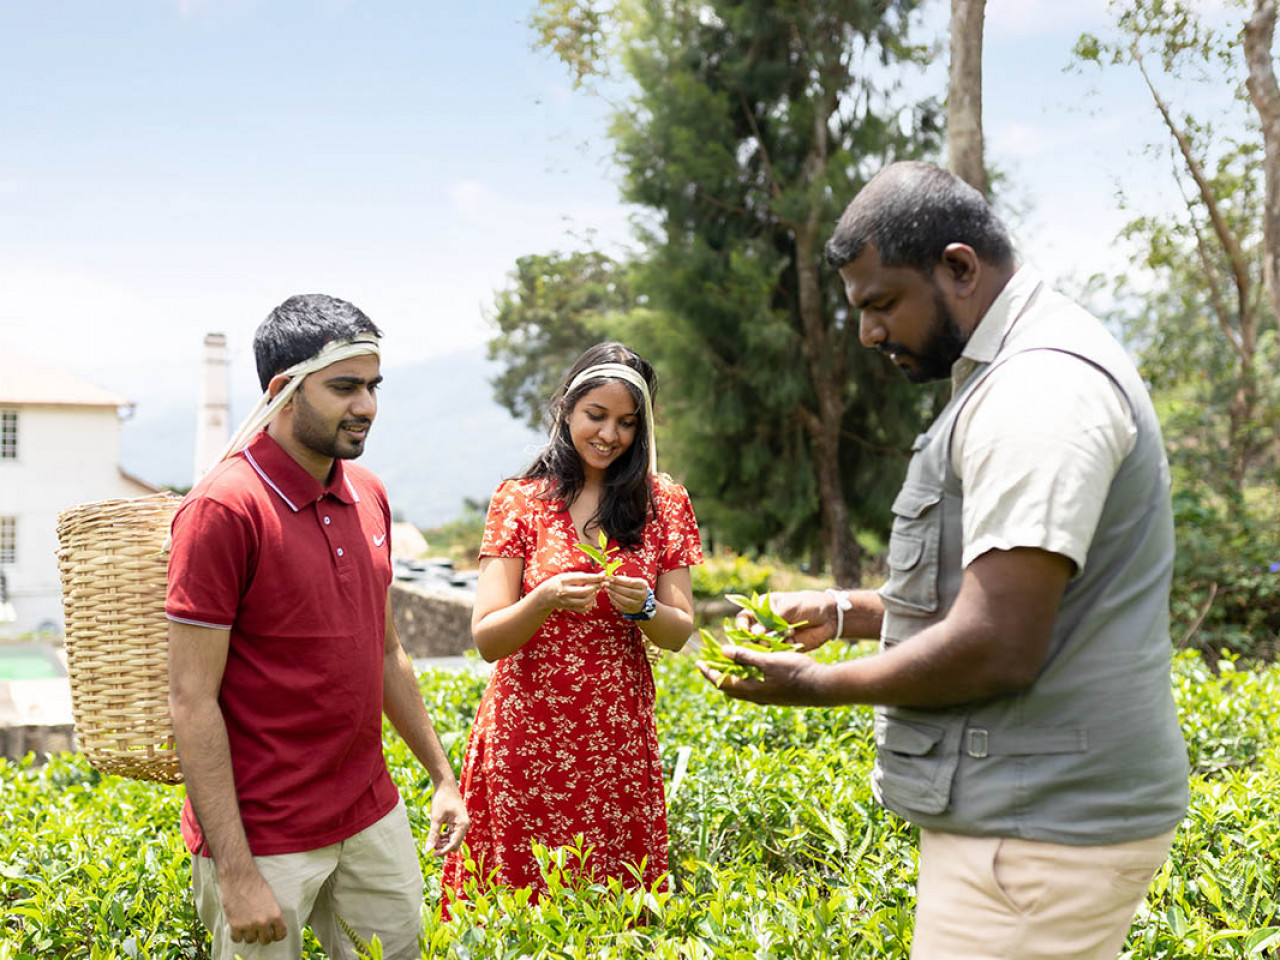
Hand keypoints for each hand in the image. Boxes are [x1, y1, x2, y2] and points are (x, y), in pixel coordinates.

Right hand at [217, 862, 286, 944]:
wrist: (239, 877)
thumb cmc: (256, 884)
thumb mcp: (271, 897)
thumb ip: (272, 913)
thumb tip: (272, 924)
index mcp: (275, 914)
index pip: (281, 934)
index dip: (277, 935)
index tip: (274, 933)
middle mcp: (263, 922)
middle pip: (265, 941)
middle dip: (263, 936)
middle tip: (259, 930)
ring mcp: (248, 924)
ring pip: (251, 941)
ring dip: (249, 935)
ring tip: (248, 926)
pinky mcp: (235, 925)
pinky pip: (237, 939)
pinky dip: (237, 935)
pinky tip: (238, 928)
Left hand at [425, 780, 468, 856]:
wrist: (445, 784)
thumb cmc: (442, 798)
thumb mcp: (436, 817)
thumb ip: (433, 834)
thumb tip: (428, 849)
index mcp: (462, 824)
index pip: (454, 844)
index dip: (443, 851)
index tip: (432, 855)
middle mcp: (464, 825)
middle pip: (454, 843)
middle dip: (443, 847)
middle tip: (430, 846)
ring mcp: (460, 823)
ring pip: (452, 839)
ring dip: (442, 842)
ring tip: (431, 840)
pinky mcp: (456, 821)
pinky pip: (451, 834)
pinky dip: (443, 836)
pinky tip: (435, 835)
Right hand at [534, 572, 605, 613]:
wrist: (545, 595)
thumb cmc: (557, 582)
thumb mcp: (565, 575)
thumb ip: (579, 576)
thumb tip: (595, 576)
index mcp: (564, 581)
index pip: (583, 579)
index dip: (595, 577)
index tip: (604, 575)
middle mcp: (565, 592)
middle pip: (585, 592)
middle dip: (596, 587)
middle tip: (601, 583)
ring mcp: (566, 602)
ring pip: (585, 601)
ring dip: (594, 596)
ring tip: (595, 590)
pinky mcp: (569, 608)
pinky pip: (583, 609)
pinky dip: (590, 605)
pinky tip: (590, 598)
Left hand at [604, 574, 651, 615]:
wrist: (641, 600)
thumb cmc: (634, 587)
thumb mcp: (632, 581)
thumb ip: (623, 579)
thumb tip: (610, 577)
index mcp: (643, 585)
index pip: (630, 583)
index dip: (619, 580)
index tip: (609, 577)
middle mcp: (642, 595)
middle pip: (628, 592)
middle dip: (615, 587)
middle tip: (606, 583)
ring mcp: (637, 604)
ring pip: (624, 600)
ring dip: (613, 594)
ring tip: (606, 589)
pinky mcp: (631, 610)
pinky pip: (621, 606)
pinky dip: (614, 600)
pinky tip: (609, 595)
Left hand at [697, 645, 828, 706]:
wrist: (823, 686)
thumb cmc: (796, 671)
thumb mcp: (769, 660)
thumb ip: (745, 656)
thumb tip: (723, 652)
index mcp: (752, 689)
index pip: (722, 682)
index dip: (709, 672)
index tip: (698, 662)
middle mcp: (757, 697)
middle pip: (730, 688)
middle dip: (718, 675)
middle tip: (709, 663)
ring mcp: (768, 698)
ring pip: (743, 689)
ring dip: (732, 677)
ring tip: (727, 664)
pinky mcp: (777, 695)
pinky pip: (754, 688)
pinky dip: (746, 678)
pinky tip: (751, 669)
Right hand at [735, 590, 838, 651]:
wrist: (830, 616)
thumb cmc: (808, 604)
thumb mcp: (789, 607)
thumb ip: (771, 620)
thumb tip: (754, 634)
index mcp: (763, 608)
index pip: (744, 618)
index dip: (741, 625)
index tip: (744, 630)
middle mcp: (766, 623)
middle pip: (750, 635)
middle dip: (757, 638)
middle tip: (766, 637)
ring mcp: (775, 636)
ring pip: (762, 646)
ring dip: (771, 643)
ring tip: (787, 635)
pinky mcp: (784, 647)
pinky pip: (776, 652)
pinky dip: (782, 648)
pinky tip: (793, 641)